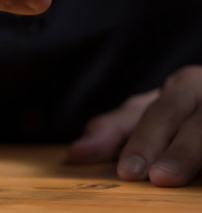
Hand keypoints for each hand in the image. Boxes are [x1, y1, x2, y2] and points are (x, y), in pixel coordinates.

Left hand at [67, 65, 201, 186]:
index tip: (128, 172)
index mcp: (183, 86)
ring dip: (198, 154)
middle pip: (197, 125)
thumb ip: (113, 132)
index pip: (161, 114)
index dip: (145, 143)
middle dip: (180, 153)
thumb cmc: (183, 112)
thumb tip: (75, 155)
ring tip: (176, 179)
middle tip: (159, 179)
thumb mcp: (148, 115)